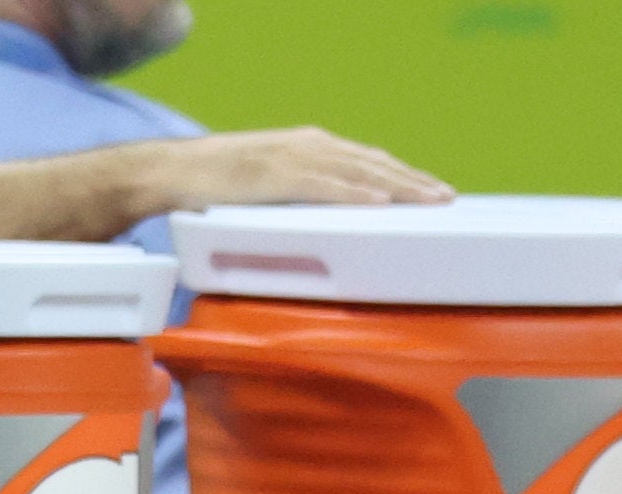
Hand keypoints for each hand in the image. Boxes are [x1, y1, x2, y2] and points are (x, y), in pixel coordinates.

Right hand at [157, 128, 450, 210]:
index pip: (368, 161)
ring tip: (427, 199)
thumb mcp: (274, 186)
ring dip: (396, 185)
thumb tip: (334, 219)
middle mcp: (309, 145)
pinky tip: (379, 201)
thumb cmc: (220, 186)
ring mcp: (293, 158)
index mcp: (311, 148)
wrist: (176, 173)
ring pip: (357, 172)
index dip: (404, 175)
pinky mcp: (276, 176)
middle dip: (412, 180)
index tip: (432, 191)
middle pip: (373, 163)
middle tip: (445, 197)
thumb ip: (305, 195)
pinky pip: (324, 186)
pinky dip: (354, 193)